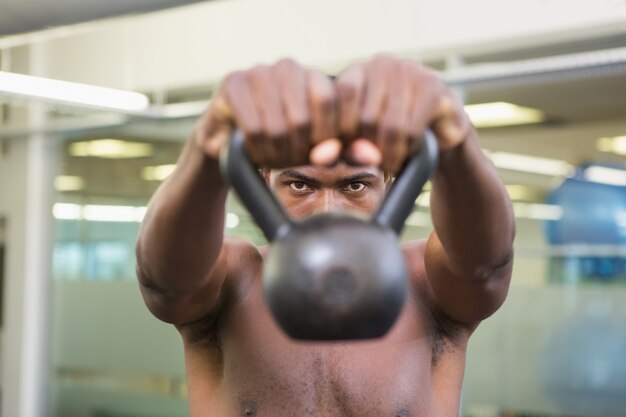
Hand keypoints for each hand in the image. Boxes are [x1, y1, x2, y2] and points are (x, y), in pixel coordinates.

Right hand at [194, 59, 341, 167]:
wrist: (232, 138)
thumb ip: (329, 150)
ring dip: (275, 155)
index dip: (325, 136)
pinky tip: (254, 153)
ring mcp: (259, 72)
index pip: (328, 100)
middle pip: (301, 120)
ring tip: (272, 160)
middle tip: (289, 161)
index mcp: (314, 76)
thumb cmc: (281, 141)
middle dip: (296, 152)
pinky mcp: (233, 84)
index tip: (318, 155)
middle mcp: (288, 68)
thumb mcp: (312, 147)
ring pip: (277, 128)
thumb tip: (330, 153)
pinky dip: (256, 150)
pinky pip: (253, 129)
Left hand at [335, 55, 471, 171]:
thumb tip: (327, 155)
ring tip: (390, 164)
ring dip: (390, 154)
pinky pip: (413, 128)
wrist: (440, 127)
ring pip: (390, 126)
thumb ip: (343, 143)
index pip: (341, 96)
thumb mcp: (361, 135)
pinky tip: (409, 152)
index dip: (341, 131)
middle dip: (370, 149)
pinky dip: (408, 148)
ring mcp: (410, 71)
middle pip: (366, 117)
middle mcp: (382, 65)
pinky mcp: (433, 87)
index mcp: (358, 71)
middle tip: (375, 163)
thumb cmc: (392, 132)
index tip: (348, 153)